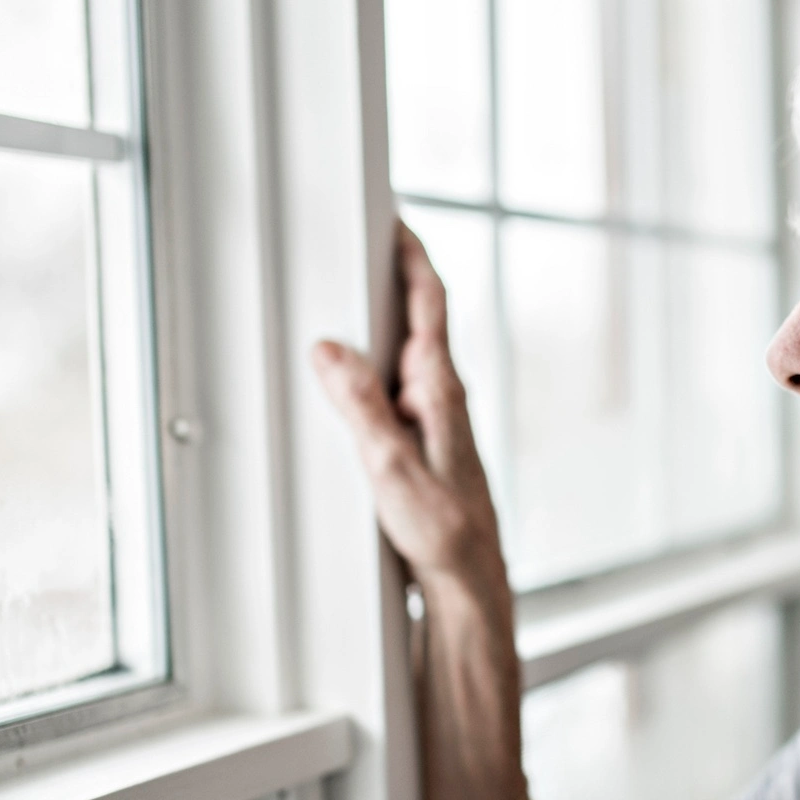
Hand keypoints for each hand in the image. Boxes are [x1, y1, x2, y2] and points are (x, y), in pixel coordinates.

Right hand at [311, 222, 506, 590]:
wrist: (468, 580)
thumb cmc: (445, 532)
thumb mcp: (391, 468)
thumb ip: (361, 407)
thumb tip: (331, 350)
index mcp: (440, 391)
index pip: (430, 303)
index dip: (412, 256)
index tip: (393, 218)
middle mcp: (442, 397)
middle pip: (415, 320)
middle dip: (388, 279)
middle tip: (358, 244)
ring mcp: (435, 419)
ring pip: (402, 356)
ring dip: (377, 328)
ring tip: (342, 303)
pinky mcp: (423, 442)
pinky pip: (394, 390)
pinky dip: (372, 371)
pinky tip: (349, 382)